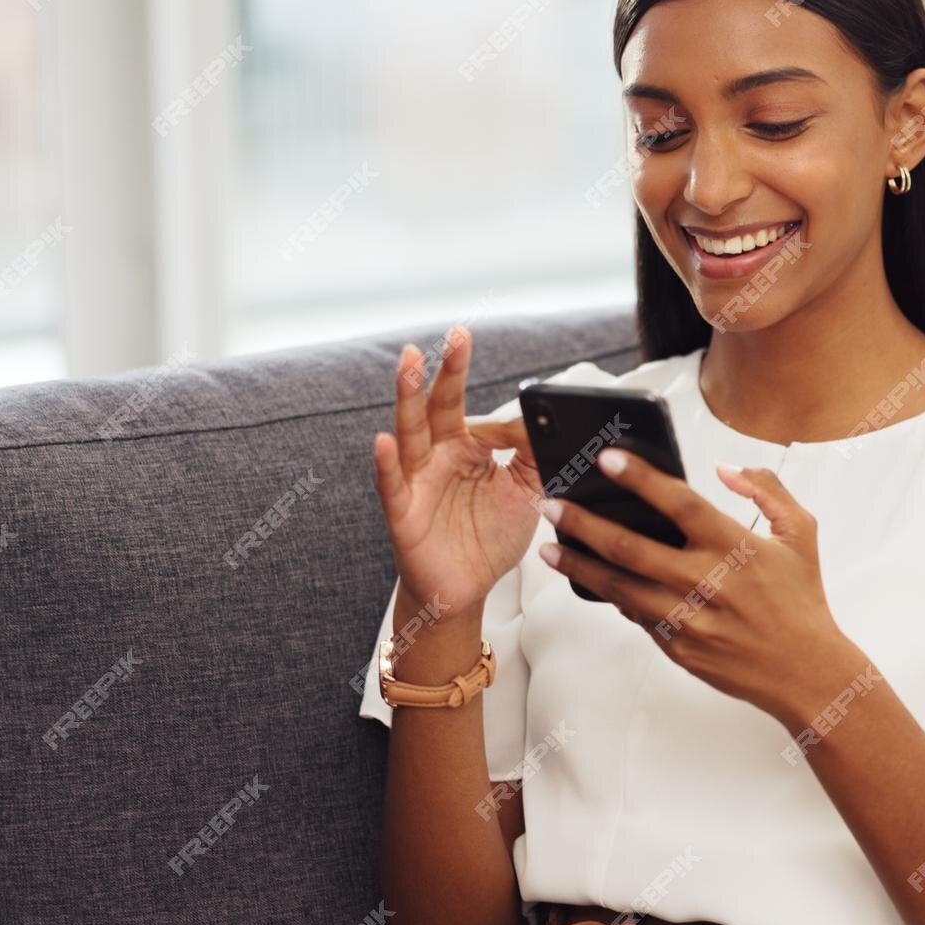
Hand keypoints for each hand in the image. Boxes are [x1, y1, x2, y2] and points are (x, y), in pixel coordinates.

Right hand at [371, 326, 544, 620]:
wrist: (464, 590)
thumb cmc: (488, 538)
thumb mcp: (525, 493)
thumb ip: (533, 456)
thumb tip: (541, 421)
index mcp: (465, 448)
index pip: (478, 414)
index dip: (507, 419)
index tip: (527, 414)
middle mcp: (437, 457)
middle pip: (439, 406)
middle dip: (446, 370)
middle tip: (456, 334)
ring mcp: (416, 482)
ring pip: (410, 433)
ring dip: (408, 397)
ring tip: (409, 361)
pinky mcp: (403, 514)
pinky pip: (392, 486)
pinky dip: (386, 464)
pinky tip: (384, 441)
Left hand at [535, 449, 862, 721]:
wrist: (806, 671)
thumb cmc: (802, 599)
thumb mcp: (800, 533)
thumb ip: (767, 490)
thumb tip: (724, 469)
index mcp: (735, 546)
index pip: (679, 503)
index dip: (641, 478)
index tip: (607, 459)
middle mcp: (706, 581)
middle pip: (629, 547)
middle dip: (583, 524)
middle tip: (553, 505)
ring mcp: (688, 619)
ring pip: (619, 587)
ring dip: (579, 566)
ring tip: (550, 549)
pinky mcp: (678, 647)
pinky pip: (636, 616)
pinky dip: (612, 596)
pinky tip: (592, 580)